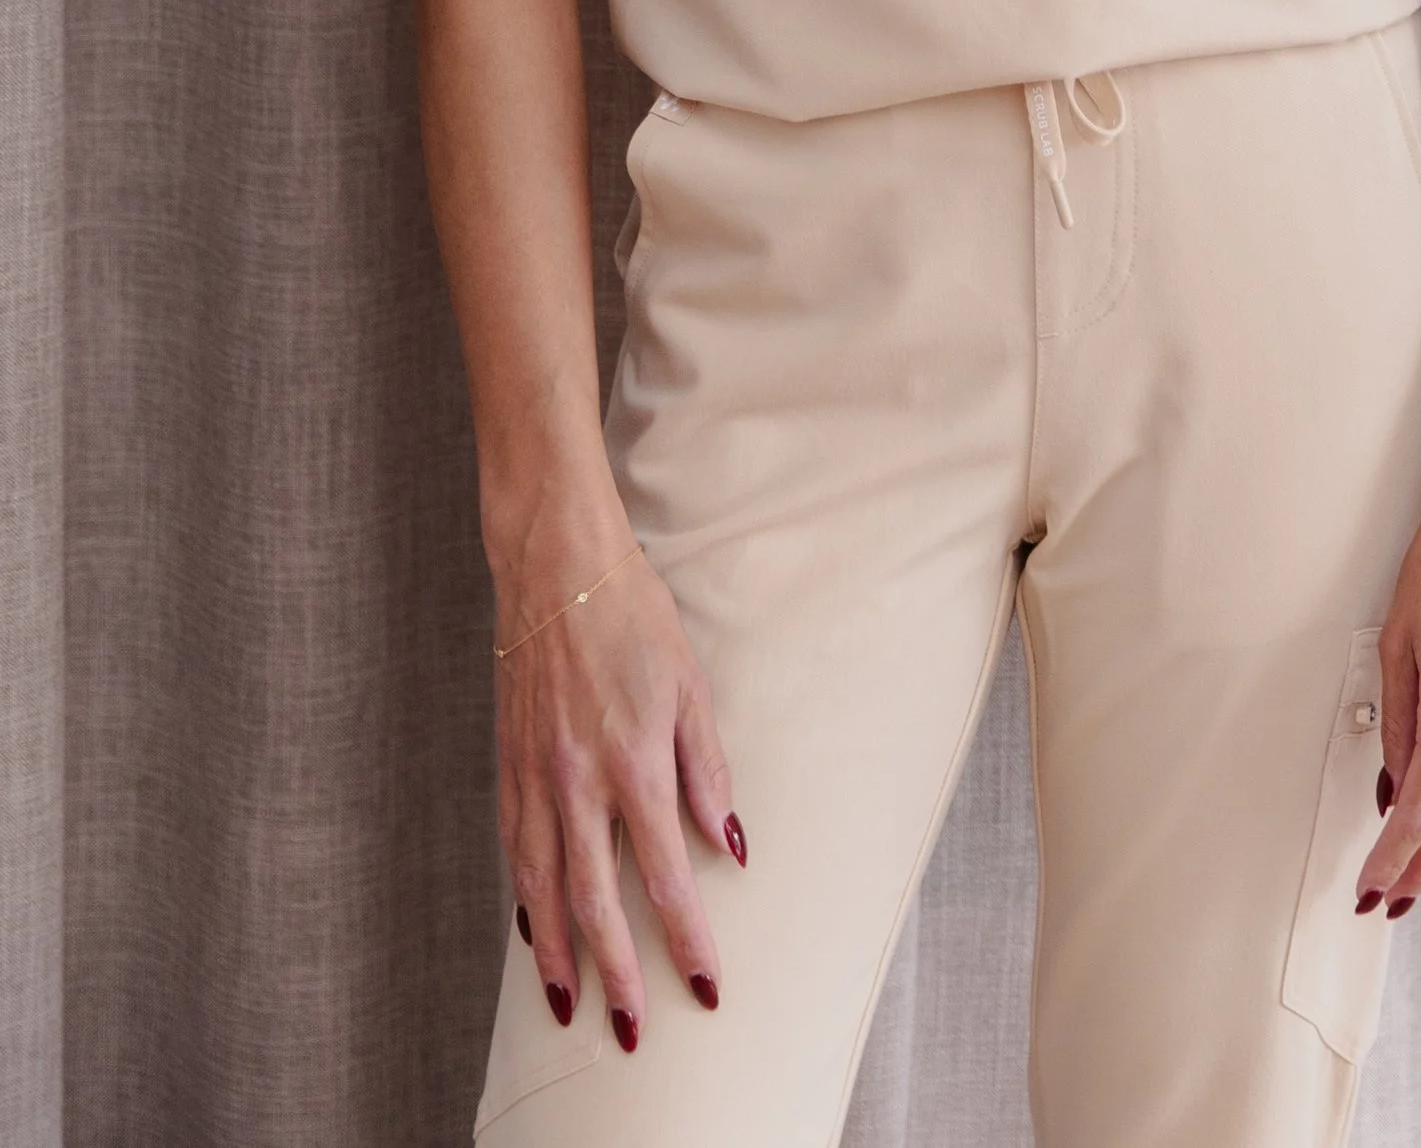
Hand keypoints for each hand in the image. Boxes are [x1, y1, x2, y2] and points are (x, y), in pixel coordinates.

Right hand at [498, 536, 743, 1047]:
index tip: (704, 985)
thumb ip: (707, 771)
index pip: (665, 876)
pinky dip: (524, 898)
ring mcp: (535, 777)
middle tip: (631, 1032)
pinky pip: (514, 849)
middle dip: (614, 975)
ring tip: (567, 1006)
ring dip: (555, 954)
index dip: (685, 938)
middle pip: (594, 902)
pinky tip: (532, 928)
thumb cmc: (635, 618)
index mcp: (633, 762)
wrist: (557, 569)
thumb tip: (729, 843)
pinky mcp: (509, 765)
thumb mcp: (690, 686)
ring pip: (542, 888)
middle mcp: (577, 781)